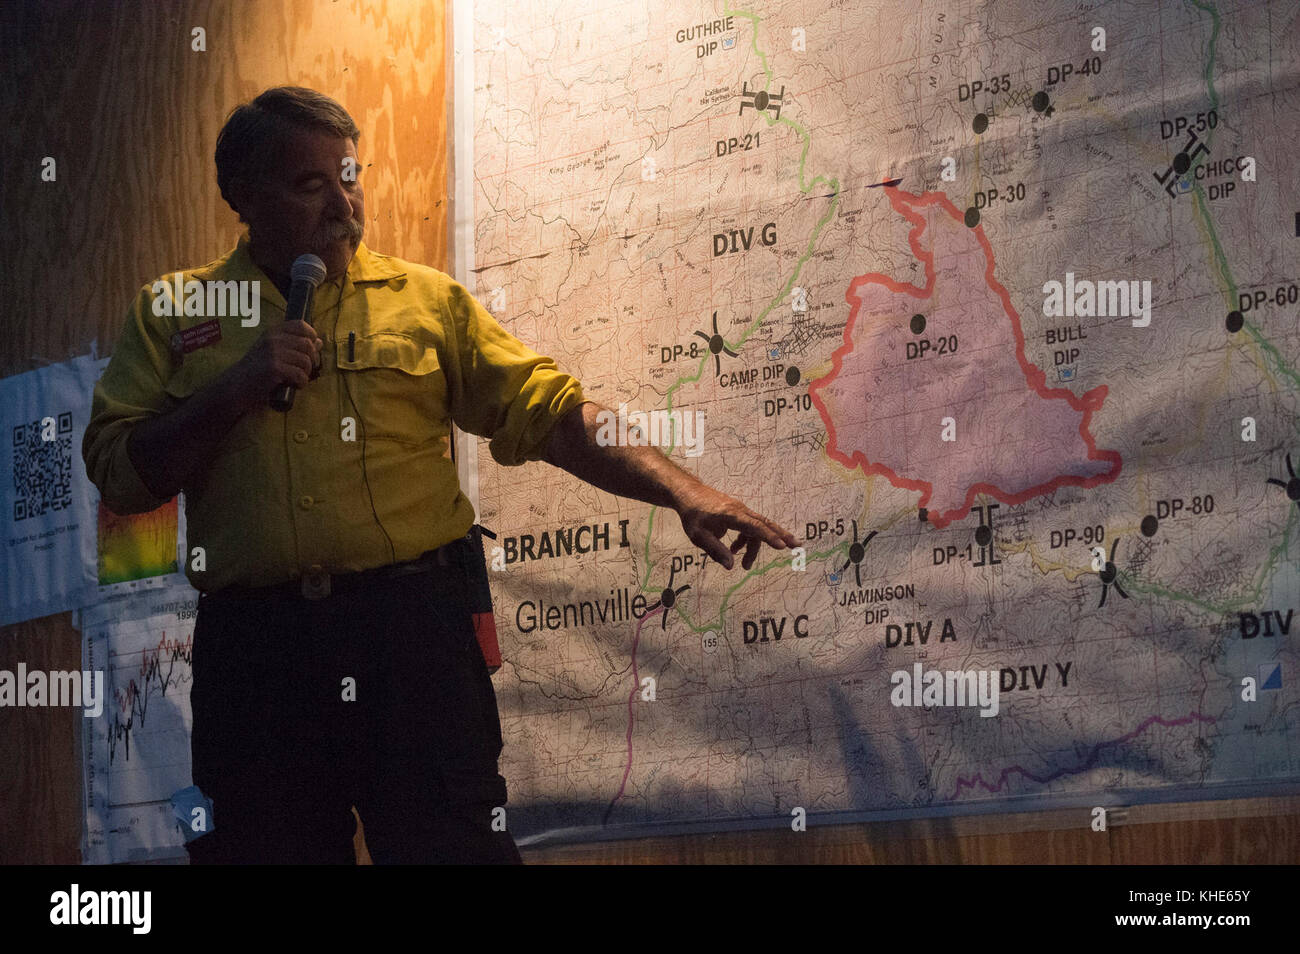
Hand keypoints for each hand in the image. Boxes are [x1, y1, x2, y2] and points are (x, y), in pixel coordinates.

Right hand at [233, 320, 322, 404]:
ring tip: (297, 379)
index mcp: (273, 331)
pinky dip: (301, 383)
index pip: (301, 325)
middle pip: (307, 345)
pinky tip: (295, 385)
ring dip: (306, 373)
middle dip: (312, 359)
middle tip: (305, 370)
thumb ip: (294, 345)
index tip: (310, 350)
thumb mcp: (274, 351)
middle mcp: (273, 338)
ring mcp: (273, 353)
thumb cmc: (257, 369)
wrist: (236, 385)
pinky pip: (300, 374)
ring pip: (306, 361)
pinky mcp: (274, 368)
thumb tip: (318, 341)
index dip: (311, 336)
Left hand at [673, 480, 798, 570]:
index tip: (781, 546)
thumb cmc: (692, 514)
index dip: (768, 537)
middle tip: (796, 546)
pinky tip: (734, 550)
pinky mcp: (738, 513)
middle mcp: (740, 511)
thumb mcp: (698, 536)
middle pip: (765, 524)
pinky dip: (746, 540)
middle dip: (781, 535)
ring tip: (745, 566)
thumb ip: (715, 551)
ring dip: (753, 548)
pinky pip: (749, 528)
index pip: (754, 526)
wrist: (689, 494)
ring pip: (756, 529)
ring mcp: (741, 511)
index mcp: (731, 515)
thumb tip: (731, 566)